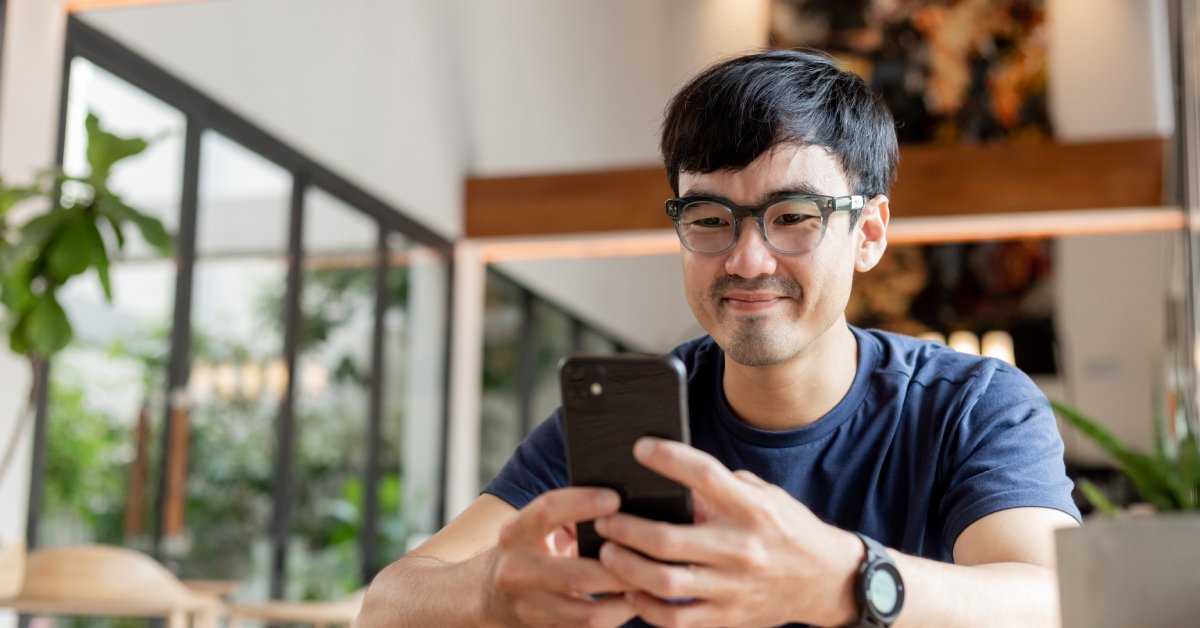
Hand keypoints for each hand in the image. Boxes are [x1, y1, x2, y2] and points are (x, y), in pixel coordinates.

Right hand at [483, 487, 638, 626]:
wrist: (486, 595)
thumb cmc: (529, 548)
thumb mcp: (536, 525)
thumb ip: (570, 513)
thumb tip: (624, 500)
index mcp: (516, 532)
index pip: (547, 511)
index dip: (582, 503)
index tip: (616, 498)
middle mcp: (517, 571)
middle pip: (576, 574)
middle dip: (621, 567)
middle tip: (655, 553)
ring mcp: (530, 608)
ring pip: (589, 614)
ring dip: (626, 599)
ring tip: (652, 582)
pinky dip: (618, 616)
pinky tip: (636, 600)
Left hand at [592, 438, 863, 626]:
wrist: (828, 580)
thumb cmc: (788, 529)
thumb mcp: (763, 496)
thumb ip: (722, 488)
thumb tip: (673, 480)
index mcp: (752, 509)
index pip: (703, 475)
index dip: (668, 458)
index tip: (640, 448)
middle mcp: (741, 548)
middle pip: (667, 539)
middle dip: (625, 527)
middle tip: (604, 518)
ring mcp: (733, 587)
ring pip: (664, 582)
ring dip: (626, 567)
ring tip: (608, 553)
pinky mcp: (728, 617)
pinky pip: (675, 618)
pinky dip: (646, 607)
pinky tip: (633, 591)